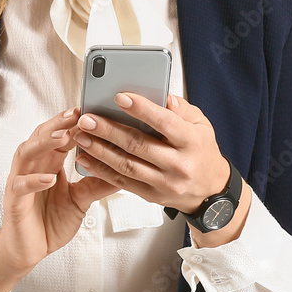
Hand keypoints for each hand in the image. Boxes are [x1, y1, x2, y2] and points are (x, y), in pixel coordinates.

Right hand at [0, 106, 118, 275]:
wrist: (28, 250)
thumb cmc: (50, 221)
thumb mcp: (81, 199)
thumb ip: (97, 183)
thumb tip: (125, 168)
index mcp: (49, 162)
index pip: (60, 135)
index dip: (73, 123)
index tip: (90, 110)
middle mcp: (33, 166)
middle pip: (42, 136)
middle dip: (59, 123)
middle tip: (77, 113)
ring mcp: (21, 181)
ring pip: (28, 153)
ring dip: (45, 143)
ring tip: (62, 136)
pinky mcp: (14, 200)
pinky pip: (21, 186)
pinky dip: (34, 180)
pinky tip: (49, 178)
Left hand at [70, 92, 236, 215]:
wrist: (210, 191)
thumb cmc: (202, 151)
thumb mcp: (201, 125)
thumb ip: (182, 109)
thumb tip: (163, 96)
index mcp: (191, 142)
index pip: (165, 123)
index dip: (142, 110)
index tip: (120, 97)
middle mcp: (178, 165)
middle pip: (139, 145)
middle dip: (109, 130)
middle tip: (87, 118)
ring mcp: (164, 183)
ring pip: (127, 166)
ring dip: (100, 150)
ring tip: (81, 136)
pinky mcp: (151, 195)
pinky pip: (123, 183)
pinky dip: (101, 170)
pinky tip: (86, 158)